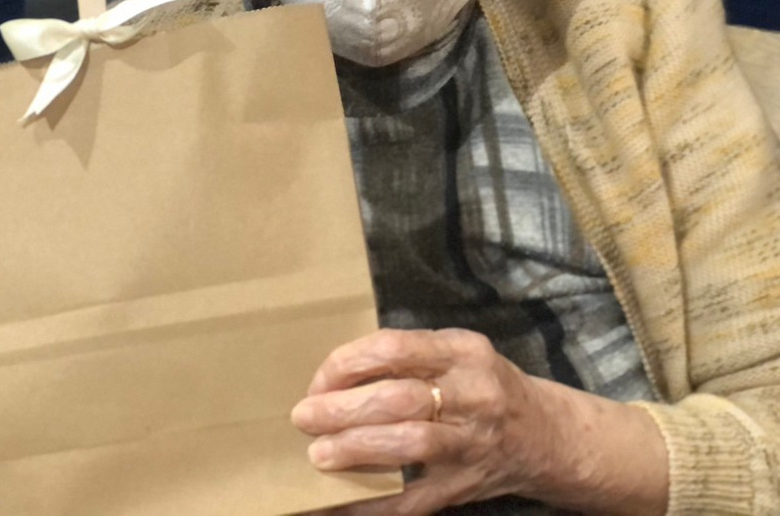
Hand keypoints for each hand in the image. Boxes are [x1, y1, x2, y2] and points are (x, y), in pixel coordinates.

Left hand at [291, 328, 560, 513]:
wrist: (545, 436)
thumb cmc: (483, 385)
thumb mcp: (456, 355)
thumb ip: (406, 357)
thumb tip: (333, 376)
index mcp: (463, 352)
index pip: (394, 349)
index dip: (347, 364)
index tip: (319, 381)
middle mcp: (474, 394)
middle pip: (399, 398)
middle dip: (343, 409)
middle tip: (304, 417)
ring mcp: (474, 443)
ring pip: (411, 444)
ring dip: (358, 449)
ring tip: (319, 454)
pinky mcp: (468, 484)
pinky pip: (418, 498)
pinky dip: (377, 503)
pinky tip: (344, 503)